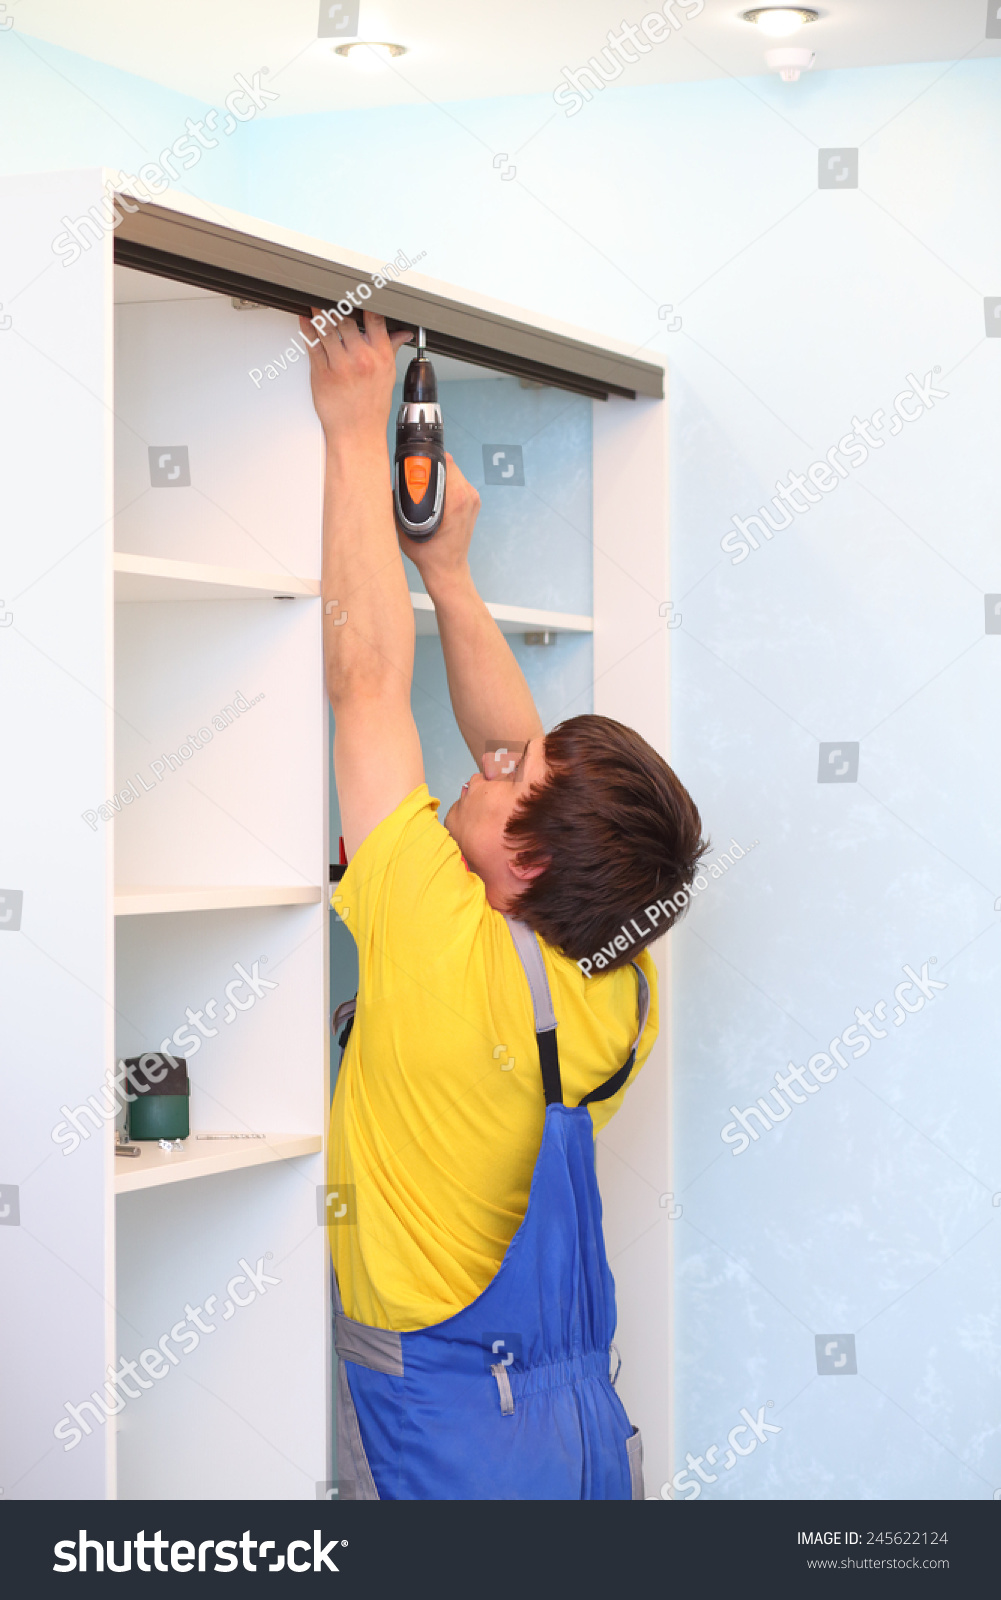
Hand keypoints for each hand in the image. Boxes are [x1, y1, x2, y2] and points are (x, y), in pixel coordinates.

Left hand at [299, 308, 412, 446]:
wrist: (357, 433)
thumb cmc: (371, 406)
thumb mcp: (387, 375)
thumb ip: (391, 348)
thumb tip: (402, 333)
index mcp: (381, 357)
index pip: (375, 319)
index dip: (365, 302)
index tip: (357, 293)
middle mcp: (361, 359)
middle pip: (347, 320)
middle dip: (338, 305)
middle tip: (331, 295)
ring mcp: (340, 366)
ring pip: (327, 329)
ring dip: (319, 313)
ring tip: (316, 304)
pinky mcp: (322, 374)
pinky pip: (312, 345)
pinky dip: (307, 329)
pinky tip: (305, 321)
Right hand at [398, 453, 479, 591]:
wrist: (447, 570)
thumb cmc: (428, 552)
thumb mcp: (406, 526)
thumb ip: (399, 501)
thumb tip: (393, 480)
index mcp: (456, 498)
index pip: (443, 462)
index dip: (427, 460)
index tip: (413, 464)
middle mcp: (468, 495)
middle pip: (449, 465)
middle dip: (430, 467)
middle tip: (415, 477)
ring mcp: (473, 498)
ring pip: (454, 473)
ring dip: (438, 476)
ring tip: (424, 488)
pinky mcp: (473, 502)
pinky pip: (458, 483)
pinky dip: (445, 485)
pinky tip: (434, 496)